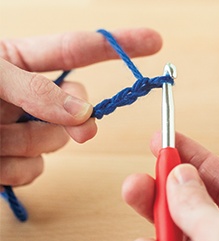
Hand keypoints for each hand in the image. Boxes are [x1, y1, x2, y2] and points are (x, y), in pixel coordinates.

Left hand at [0, 28, 161, 188]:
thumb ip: (34, 89)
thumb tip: (83, 113)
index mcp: (22, 63)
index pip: (82, 49)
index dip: (120, 45)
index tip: (153, 41)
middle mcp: (29, 97)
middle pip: (77, 106)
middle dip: (78, 117)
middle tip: (84, 128)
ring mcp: (23, 130)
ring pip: (54, 142)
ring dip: (27, 143)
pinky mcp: (14, 161)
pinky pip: (34, 170)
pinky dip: (14, 169)